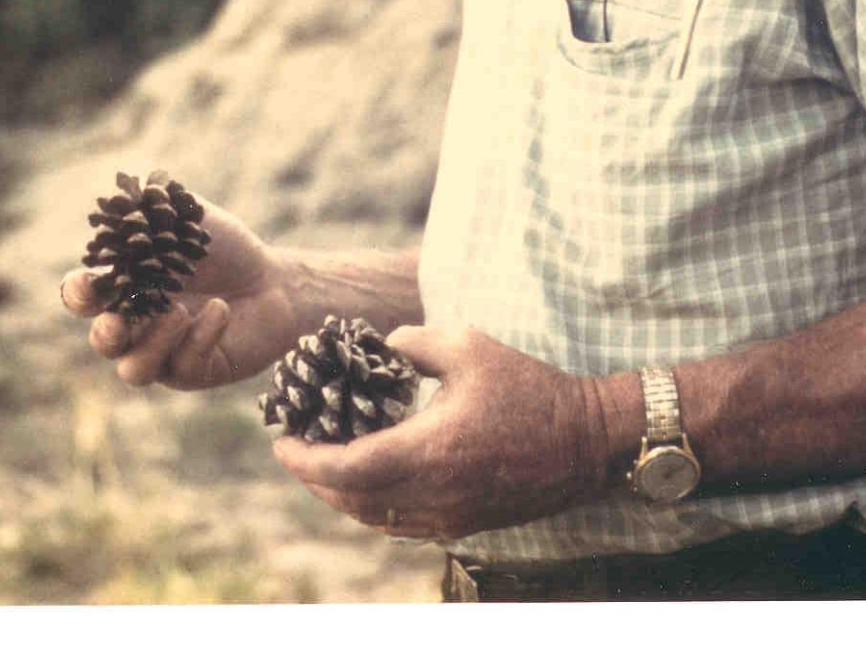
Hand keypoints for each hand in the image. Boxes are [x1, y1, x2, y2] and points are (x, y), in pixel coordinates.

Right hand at [58, 198, 297, 389]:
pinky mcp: (195, 371)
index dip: (79, 293)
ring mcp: (164, 353)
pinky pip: (185, 366)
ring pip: (135, 369)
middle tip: (118, 321)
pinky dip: (200, 337)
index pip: (85, 298)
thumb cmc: (225, 250)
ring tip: (179, 313)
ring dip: (152, 342)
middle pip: (103, 341)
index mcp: (126, 288)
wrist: (273, 281)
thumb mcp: (192, 219)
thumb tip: (136, 183)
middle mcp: (137, 325)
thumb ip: (159, 203)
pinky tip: (220, 310)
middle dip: (104, 334)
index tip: (90, 282)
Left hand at [270, 326, 615, 540]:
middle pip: (350, 500)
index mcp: (430, 451)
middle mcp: (434, 494)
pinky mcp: (462, 524)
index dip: (305, 460)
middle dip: (313, 477)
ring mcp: (448, 516)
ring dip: (338, 495)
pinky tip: (363, 480)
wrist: (585, 441)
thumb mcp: (467, 345)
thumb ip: (410, 341)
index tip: (281, 441)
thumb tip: (377, 347)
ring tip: (319, 463)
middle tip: (293, 448)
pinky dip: (369, 505)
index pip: (347, 469)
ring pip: (372, 517)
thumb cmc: (528, 387)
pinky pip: (399, 524)